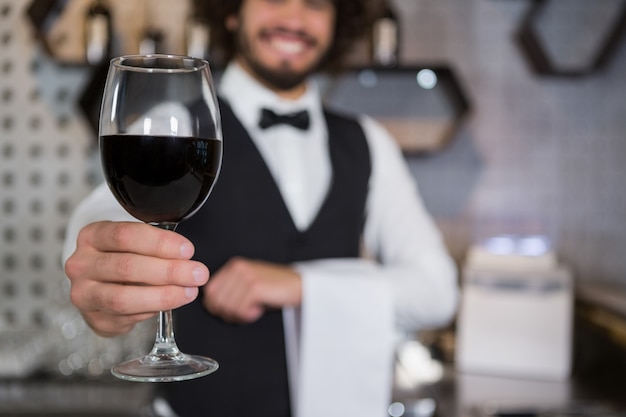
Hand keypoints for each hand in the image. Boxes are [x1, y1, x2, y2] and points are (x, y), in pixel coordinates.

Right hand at [64, 221, 208, 336]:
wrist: (102, 282)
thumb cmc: (125, 255)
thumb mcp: (135, 240)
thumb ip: (156, 244)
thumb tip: (185, 256)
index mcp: (91, 236)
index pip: (125, 235)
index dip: (160, 243)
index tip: (187, 250)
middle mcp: (81, 265)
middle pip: (126, 267)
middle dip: (169, 271)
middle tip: (197, 274)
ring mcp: (84, 294)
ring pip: (123, 298)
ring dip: (163, 296)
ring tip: (189, 292)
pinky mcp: (94, 319)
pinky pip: (127, 317)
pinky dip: (152, 310)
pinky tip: (170, 302)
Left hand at [203, 257, 301, 323]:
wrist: (298, 285)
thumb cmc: (275, 288)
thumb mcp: (248, 284)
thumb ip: (231, 289)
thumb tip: (214, 305)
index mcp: (234, 266)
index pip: (210, 291)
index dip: (216, 306)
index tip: (229, 312)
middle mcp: (238, 268)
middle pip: (215, 300)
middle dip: (227, 313)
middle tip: (243, 314)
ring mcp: (246, 276)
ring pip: (227, 306)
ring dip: (239, 315)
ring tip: (252, 311)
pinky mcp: (255, 287)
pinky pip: (240, 309)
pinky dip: (248, 315)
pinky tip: (258, 310)